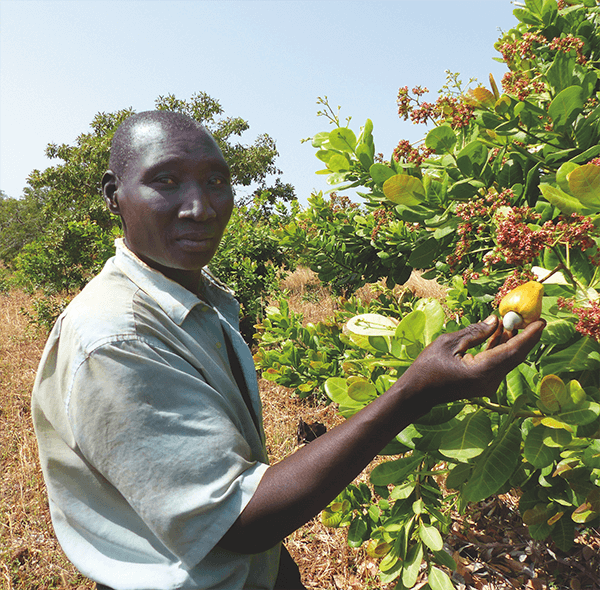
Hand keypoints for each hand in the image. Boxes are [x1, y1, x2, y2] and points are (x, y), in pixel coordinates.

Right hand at [398, 315, 544, 407]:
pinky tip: (501, 333)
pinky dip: (501, 348)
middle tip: (535, 318)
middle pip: (515, 356)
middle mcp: (489, 380)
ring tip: (518, 320)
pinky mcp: (483, 382)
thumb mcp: (448, 343)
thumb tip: (496, 320)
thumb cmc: (427, 367)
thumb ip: (475, 332)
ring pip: (508, 359)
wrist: (418, 393)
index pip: (512, 351)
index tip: (541, 321)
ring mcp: (487, 383)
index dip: (528, 335)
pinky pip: (498, 363)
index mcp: (481, 370)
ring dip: (513, 340)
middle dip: (526, 336)